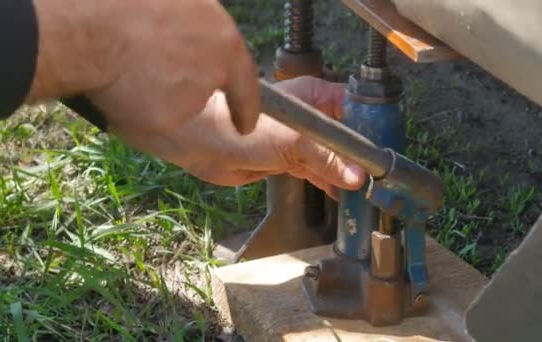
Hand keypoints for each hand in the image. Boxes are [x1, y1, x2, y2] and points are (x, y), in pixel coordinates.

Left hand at [28, 0, 259, 133]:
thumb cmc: (128, 86)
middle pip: (222, 47)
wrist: (82, 36)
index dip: (245, 110)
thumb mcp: (168, 120)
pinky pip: (161, 12)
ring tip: (159, 60)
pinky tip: (140, 37)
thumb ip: (194, 106)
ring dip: (182, 45)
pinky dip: (154, 26)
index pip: (246, 86)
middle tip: (198, 85)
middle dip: (212, 70)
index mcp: (227, 53)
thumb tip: (192, 96)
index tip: (243, 125)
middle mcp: (213, 16)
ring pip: (192, 25)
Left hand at [117, 76, 366, 197]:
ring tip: (368, 193)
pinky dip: (328, 184)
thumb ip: (327, 158)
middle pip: (344, 138)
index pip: (355, 109)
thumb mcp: (293, 140)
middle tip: (381, 179)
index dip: (372, 129)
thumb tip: (356, 176)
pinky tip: (343, 197)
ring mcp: (296, 141)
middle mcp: (309, 118)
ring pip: (329, 158)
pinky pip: (314, 173)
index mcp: (315, 97)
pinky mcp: (285, 161)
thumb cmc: (243, 127)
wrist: (201, 142)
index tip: (387, 152)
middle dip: (359, 158)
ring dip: (344, 174)